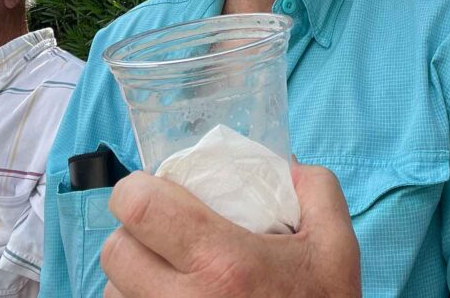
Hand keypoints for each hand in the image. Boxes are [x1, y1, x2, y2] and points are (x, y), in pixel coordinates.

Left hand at [101, 161, 360, 297]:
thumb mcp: (336, 248)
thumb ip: (315, 191)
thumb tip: (286, 165)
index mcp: (225, 261)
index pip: (140, 209)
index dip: (137, 190)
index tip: (155, 189)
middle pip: (116, 251)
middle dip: (133, 234)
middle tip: (161, 232)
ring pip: (113, 293)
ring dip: (132, 277)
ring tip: (166, 273)